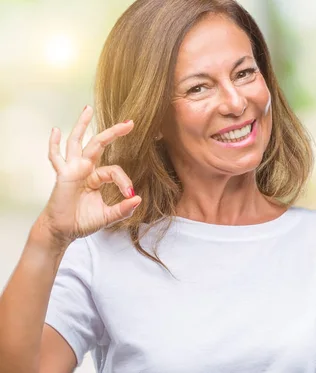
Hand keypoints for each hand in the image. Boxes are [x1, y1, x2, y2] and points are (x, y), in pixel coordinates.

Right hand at [39, 106, 140, 247]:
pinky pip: (55, 157)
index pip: (115, 170)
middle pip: (99, 144)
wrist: (63, 231)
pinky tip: (56, 130)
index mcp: (96, 178)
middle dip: (113, 132)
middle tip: (130, 122)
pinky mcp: (62, 175)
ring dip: (82, 125)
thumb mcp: (108, 216)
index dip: (125, 181)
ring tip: (87, 109)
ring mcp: (72, 170)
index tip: (130, 194)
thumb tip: (138, 199)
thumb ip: (123, 209)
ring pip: (77, 142)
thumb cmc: (82, 222)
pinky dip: (54, 144)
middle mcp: (85, 169)